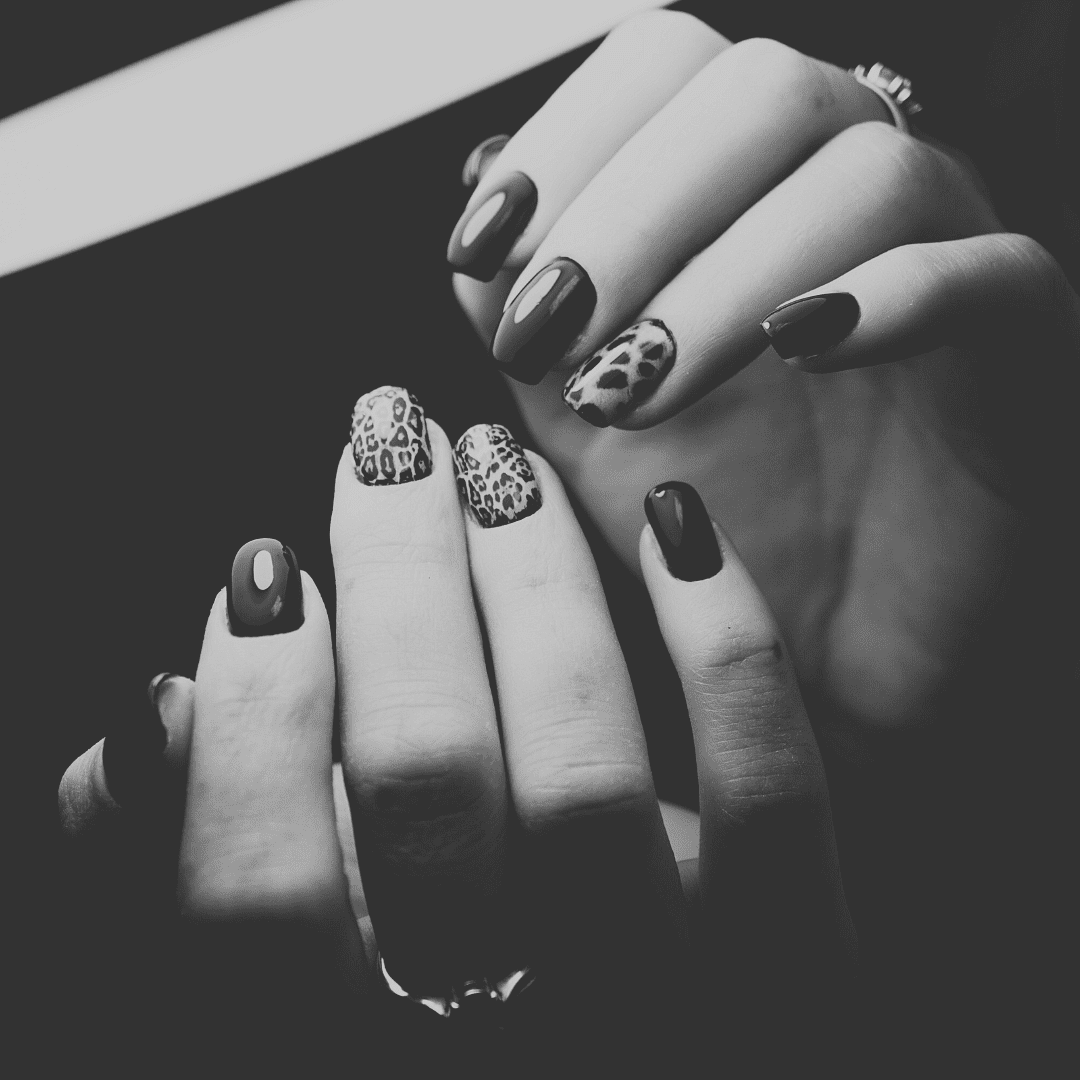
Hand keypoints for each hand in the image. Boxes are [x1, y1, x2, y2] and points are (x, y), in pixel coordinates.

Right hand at [60, 386, 856, 1068]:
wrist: (607, 1056)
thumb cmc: (414, 1012)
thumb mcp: (270, 982)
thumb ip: (190, 862)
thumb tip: (152, 715)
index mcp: (338, 1052)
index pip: (262, 892)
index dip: (253, 719)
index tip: (265, 575)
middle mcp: (494, 1025)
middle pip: (429, 780)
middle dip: (398, 580)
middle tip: (390, 442)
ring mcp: (652, 994)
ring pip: (586, 774)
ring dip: (533, 583)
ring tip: (495, 463)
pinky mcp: (784, 958)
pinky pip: (771, 795)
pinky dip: (725, 644)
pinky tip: (674, 518)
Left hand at [448, 11, 1079, 748]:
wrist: (818, 634)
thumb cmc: (707, 515)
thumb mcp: (575, 413)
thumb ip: (523, 306)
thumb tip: (482, 187)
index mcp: (738, 186)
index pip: (662, 68)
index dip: (564, 144)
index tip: (482, 254)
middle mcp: (839, 188)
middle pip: (760, 90)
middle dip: (633, 210)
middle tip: (553, 329)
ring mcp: (941, 252)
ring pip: (868, 174)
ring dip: (729, 280)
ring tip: (639, 390)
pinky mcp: (1016, 337)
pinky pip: (988, 275)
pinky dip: (889, 299)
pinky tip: (797, 351)